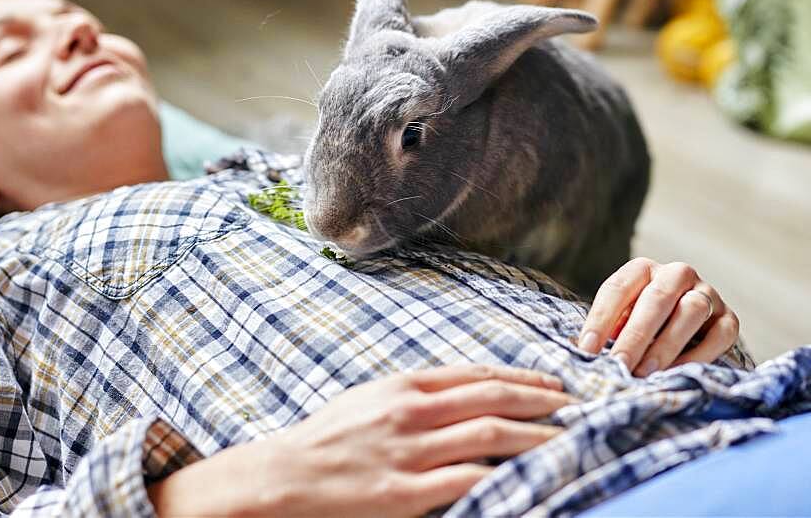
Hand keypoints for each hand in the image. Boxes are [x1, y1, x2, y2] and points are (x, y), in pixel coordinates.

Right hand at [148, 365, 571, 517]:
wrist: (285, 478)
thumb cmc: (327, 439)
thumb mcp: (370, 400)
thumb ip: (416, 395)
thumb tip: (466, 395)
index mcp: (404, 385)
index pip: (478, 374)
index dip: (523, 377)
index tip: (557, 385)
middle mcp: (413, 410)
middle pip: (495, 398)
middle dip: (544, 402)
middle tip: (581, 408)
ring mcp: (411, 452)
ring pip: (492, 435)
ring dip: (539, 437)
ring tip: (571, 441)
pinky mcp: (407, 493)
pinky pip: (470, 481)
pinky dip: (506, 478)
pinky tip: (532, 479)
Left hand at [577, 258, 739, 376]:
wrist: (691, 324)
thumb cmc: (643, 321)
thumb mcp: (622, 317)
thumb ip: (609, 328)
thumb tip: (586, 351)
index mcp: (642, 269)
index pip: (618, 289)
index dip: (600, 319)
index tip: (586, 349)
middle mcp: (677, 274)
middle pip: (656, 299)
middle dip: (635, 335)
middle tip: (619, 364)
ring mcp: (707, 294)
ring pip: (691, 311)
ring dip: (666, 344)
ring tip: (645, 372)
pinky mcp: (729, 318)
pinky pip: (719, 334)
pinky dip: (698, 355)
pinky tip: (676, 374)